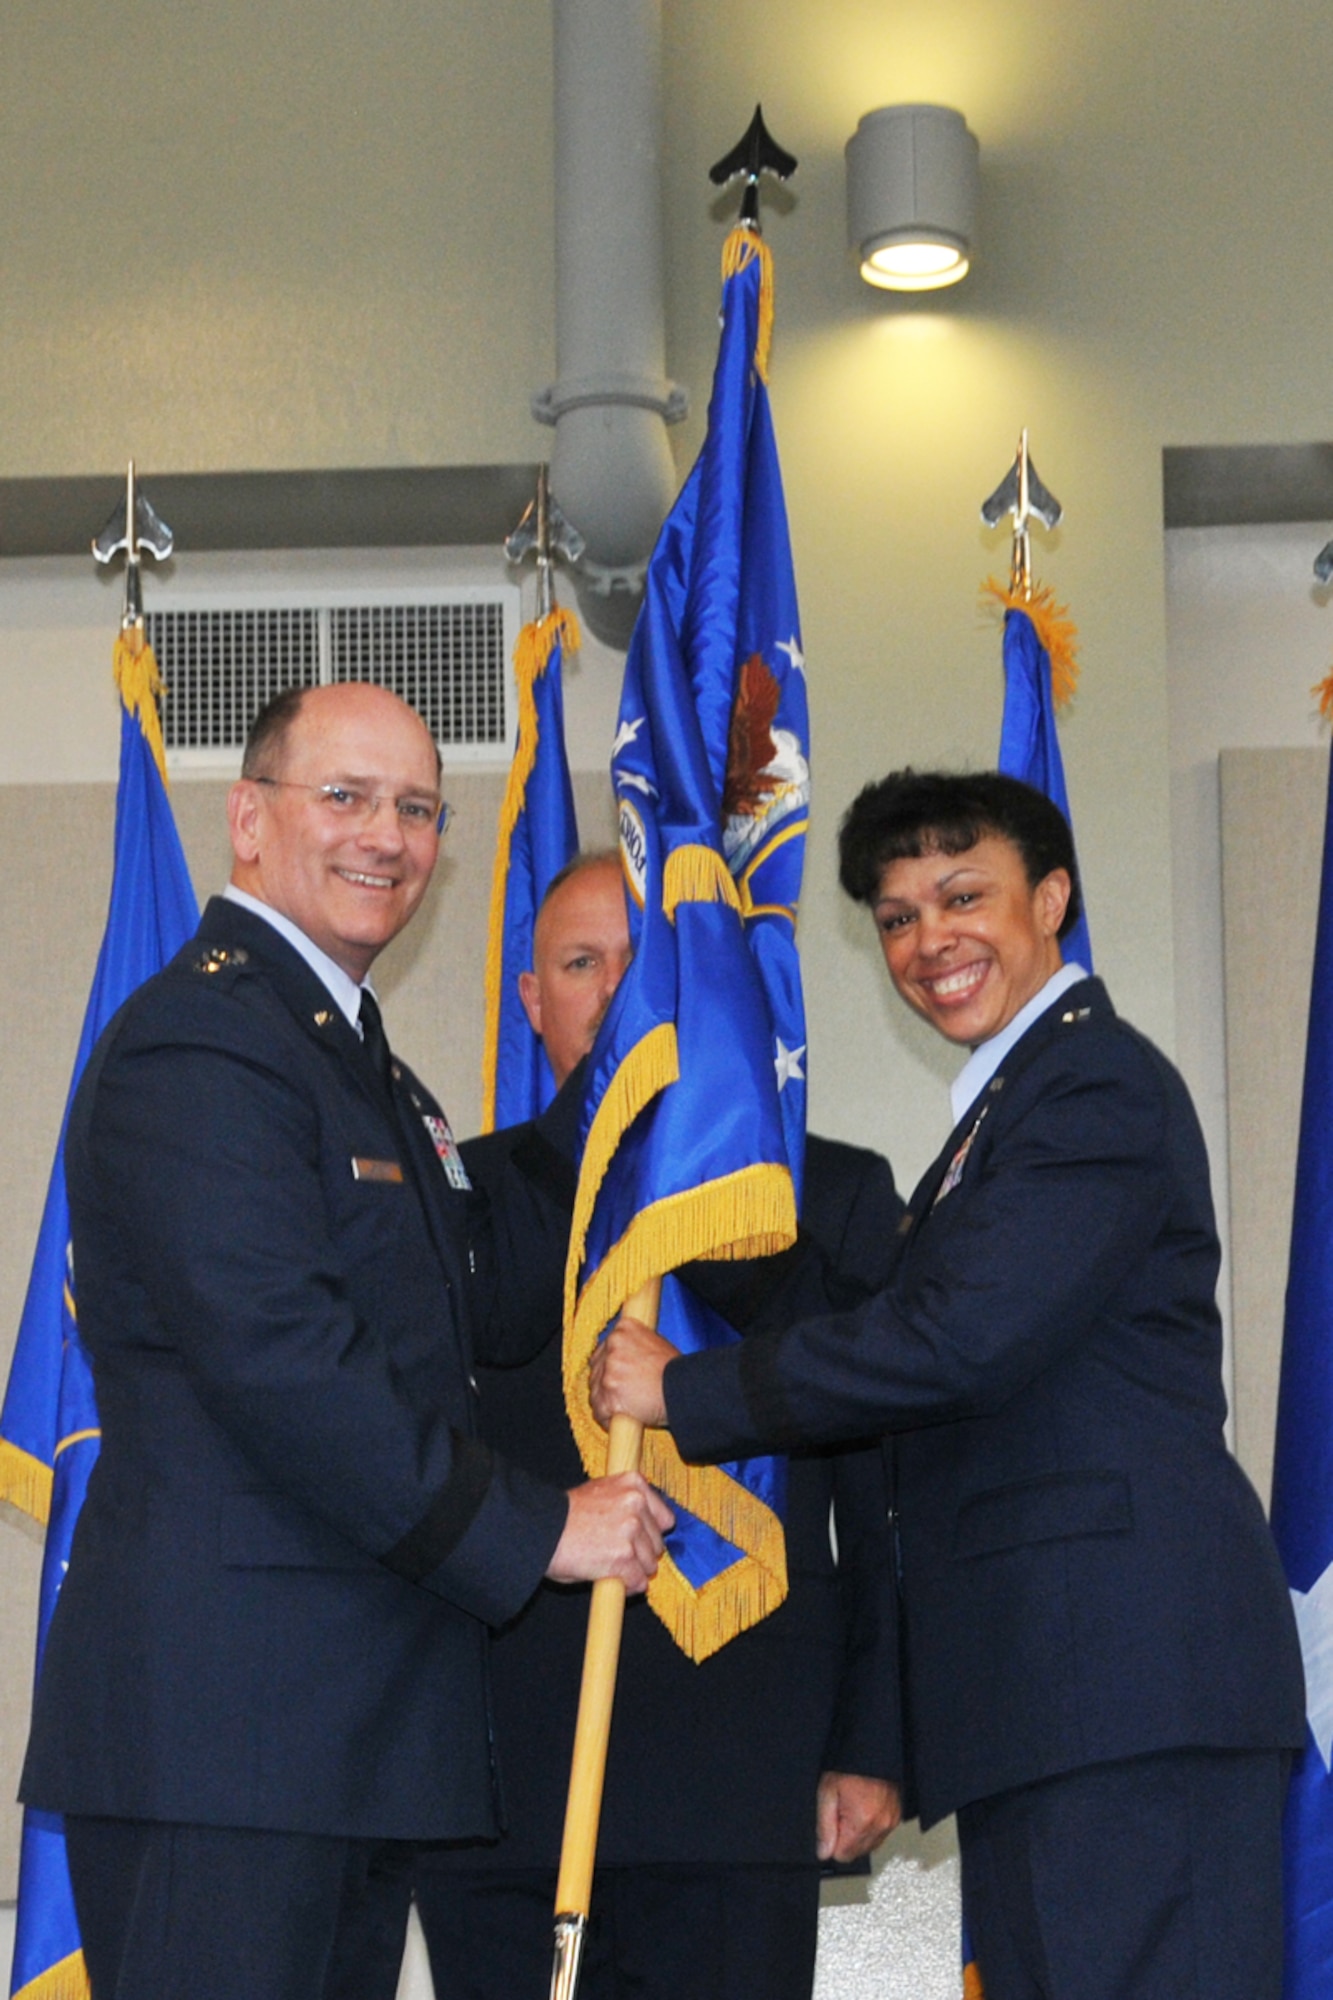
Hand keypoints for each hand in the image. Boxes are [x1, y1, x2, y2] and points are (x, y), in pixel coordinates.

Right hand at [546, 1473, 673, 1592]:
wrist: (542, 1530)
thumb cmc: (563, 1515)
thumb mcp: (599, 1493)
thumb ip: (624, 1503)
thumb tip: (644, 1524)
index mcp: (633, 1484)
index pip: (665, 1517)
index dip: (651, 1533)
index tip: (641, 1540)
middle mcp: (636, 1504)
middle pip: (658, 1543)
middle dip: (642, 1554)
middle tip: (619, 1556)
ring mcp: (631, 1531)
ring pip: (650, 1564)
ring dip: (635, 1571)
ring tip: (612, 1567)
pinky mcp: (624, 1558)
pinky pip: (638, 1581)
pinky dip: (628, 1586)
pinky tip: (612, 1580)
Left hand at [588, 1316, 678, 1427]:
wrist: (686, 1390)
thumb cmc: (676, 1371)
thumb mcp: (656, 1344)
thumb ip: (635, 1346)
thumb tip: (624, 1356)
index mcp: (624, 1329)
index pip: (604, 1348)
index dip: (609, 1364)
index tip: (618, 1374)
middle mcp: (613, 1346)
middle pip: (596, 1370)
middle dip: (606, 1383)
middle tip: (623, 1394)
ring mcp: (609, 1372)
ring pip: (595, 1391)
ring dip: (605, 1401)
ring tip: (624, 1408)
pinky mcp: (609, 1396)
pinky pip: (599, 1411)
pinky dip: (607, 1418)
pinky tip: (620, 1419)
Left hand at [815, 1772, 901, 1862]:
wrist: (872, 1750)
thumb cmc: (849, 1767)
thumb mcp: (827, 1792)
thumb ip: (824, 1827)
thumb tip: (824, 1853)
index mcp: (862, 1822)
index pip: (842, 1855)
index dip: (832, 1841)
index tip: (831, 1824)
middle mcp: (880, 1826)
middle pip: (856, 1853)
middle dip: (845, 1838)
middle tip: (842, 1812)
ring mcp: (891, 1823)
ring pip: (868, 1846)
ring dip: (858, 1834)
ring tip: (853, 1808)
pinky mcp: (896, 1818)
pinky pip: (879, 1836)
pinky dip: (870, 1828)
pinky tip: (864, 1809)